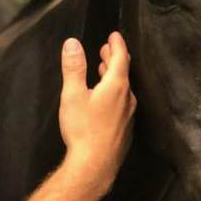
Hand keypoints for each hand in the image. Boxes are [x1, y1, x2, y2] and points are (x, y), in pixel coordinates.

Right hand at [58, 33, 135, 192]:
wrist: (95, 165)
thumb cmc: (83, 129)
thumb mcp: (73, 94)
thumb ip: (74, 68)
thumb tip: (72, 43)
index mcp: (116, 86)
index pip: (121, 57)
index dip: (117, 44)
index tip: (114, 35)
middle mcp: (127, 98)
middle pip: (123, 72)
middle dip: (114, 58)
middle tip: (107, 49)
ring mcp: (128, 115)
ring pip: (124, 89)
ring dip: (114, 77)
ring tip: (104, 71)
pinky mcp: (125, 129)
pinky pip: (122, 104)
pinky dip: (115, 94)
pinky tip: (106, 101)